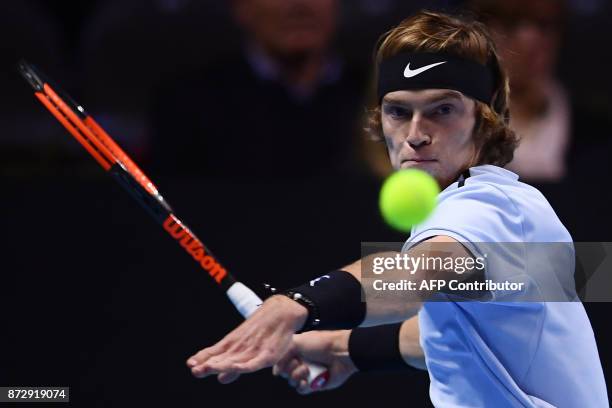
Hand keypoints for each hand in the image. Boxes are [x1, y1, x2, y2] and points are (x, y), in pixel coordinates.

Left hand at [186, 295, 307, 383]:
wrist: (281, 313)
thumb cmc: (263, 329)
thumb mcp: (247, 347)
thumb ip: (233, 365)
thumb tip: (221, 379)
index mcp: (234, 343)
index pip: (216, 352)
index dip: (203, 358)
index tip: (190, 364)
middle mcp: (242, 347)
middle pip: (223, 358)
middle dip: (208, 364)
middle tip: (195, 370)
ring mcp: (254, 350)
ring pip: (235, 360)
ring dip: (221, 365)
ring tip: (207, 368)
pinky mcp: (268, 354)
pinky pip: (254, 362)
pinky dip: (244, 366)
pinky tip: (234, 368)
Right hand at [273, 330, 357, 394]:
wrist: (340, 353)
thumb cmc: (321, 344)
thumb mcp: (297, 341)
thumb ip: (282, 354)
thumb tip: (275, 371)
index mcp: (296, 350)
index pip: (280, 361)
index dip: (280, 363)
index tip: (285, 360)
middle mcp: (301, 362)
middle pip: (285, 372)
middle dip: (289, 369)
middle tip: (298, 362)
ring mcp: (307, 373)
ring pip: (292, 381)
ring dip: (296, 376)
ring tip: (306, 370)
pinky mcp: (315, 384)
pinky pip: (301, 390)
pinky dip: (301, 387)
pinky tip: (306, 382)